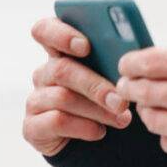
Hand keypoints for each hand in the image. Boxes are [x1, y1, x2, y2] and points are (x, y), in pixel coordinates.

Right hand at [23, 0, 131, 156]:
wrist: (97, 137)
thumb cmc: (109, 94)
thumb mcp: (114, 75)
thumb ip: (117, 59)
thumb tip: (134, 58)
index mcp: (61, 51)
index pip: (45, 29)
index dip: (60, 34)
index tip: (85, 46)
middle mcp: (44, 72)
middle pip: (62, 69)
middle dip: (96, 85)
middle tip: (121, 100)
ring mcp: (35, 99)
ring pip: (62, 97)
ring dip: (97, 109)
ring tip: (122, 118)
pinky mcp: (32, 126)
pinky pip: (56, 121)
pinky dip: (84, 127)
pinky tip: (100, 131)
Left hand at [116, 48, 166, 166]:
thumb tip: (145, 65)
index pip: (151, 61)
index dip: (131, 63)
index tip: (125, 65)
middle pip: (144, 91)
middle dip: (131, 88)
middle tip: (127, 87)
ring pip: (150, 118)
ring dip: (150, 111)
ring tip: (161, 107)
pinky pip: (165, 141)